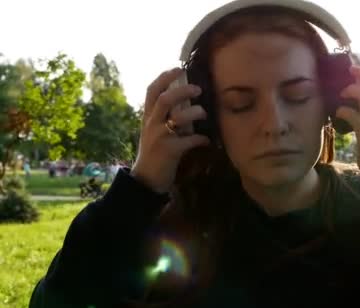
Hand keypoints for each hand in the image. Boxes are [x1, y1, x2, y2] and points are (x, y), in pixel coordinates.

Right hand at [131, 68, 209, 193]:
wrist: (145, 179)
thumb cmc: (154, 153)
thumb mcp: (153, 131)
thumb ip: (163, 117)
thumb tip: (183, 101)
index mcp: (147, 117)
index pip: (151, 91)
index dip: (164, 77)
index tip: (178, 69)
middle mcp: (151, 124)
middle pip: (165, 99)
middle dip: (183, 91)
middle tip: (198, 89)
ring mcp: (159, 137)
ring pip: (178, 117)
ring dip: (195, 113)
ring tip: (204, 114)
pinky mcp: (169, 151)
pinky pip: (189, 140)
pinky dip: (201, 139)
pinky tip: (207, 141)